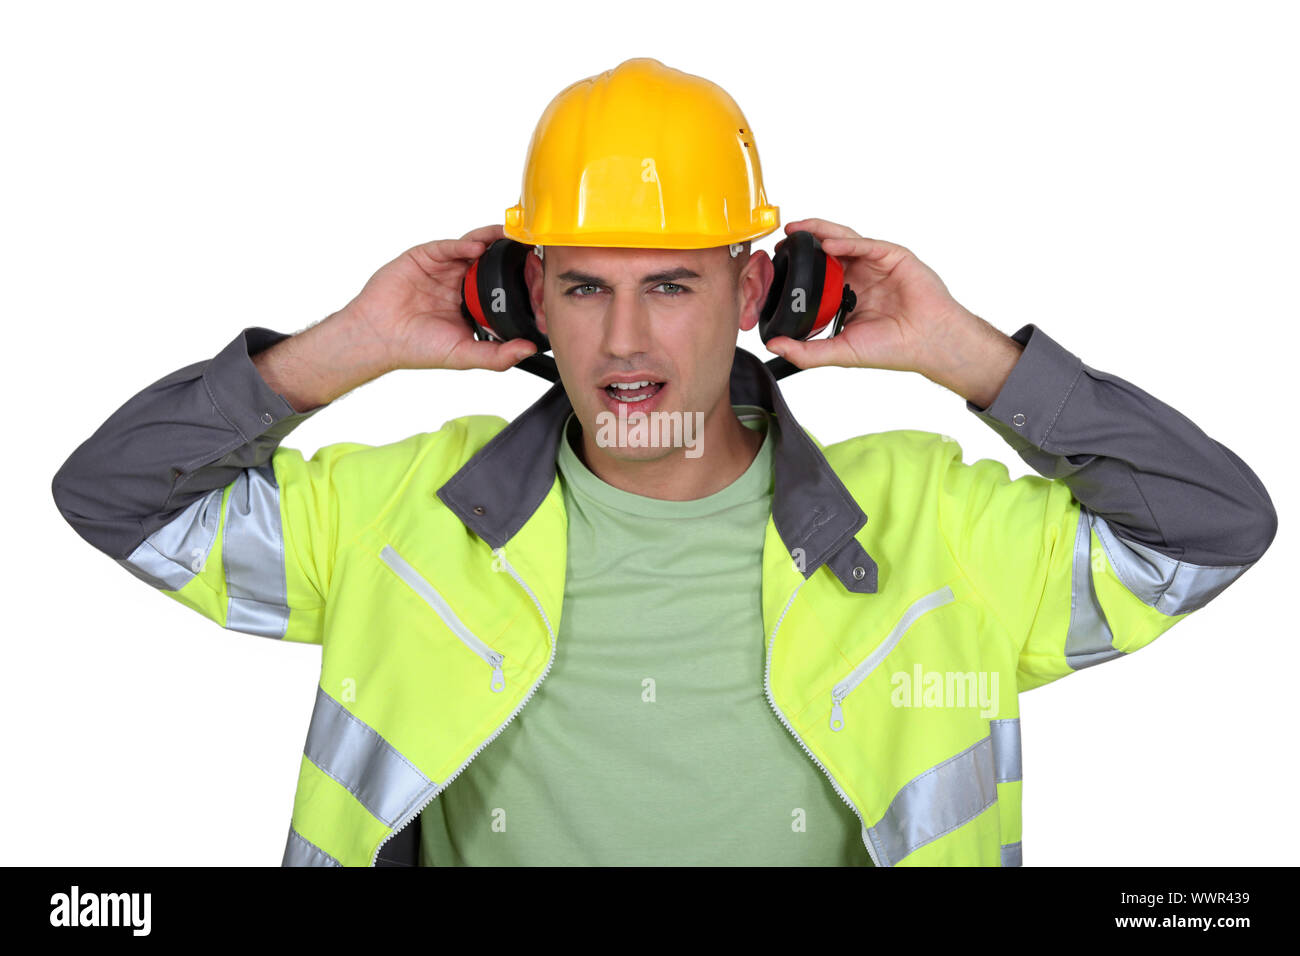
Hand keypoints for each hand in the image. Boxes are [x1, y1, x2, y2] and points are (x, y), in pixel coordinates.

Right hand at [341, 224, 539, 372]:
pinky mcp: (424, 257)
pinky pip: (448, 246)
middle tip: (532, 248)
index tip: (539, 276)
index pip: (501, 285)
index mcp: (471, 302)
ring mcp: (442, 267)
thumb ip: (497, 355)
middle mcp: (459, 281)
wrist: (378, 337)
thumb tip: (529, 349)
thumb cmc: (416, 347)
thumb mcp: (464, 355)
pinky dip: (463, 244)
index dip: (519, 279)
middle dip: (510, 254)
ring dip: (492, 240)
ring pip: (472, 246)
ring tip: (509, 238)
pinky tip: (476, 248)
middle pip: (490, 260)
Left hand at [764, 217, 979, 377]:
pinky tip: (828, 244)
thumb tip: (773, 346)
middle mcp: (861, 276)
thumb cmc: (893, 348)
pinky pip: (867, 244)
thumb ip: (806, 351)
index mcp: (848, 294)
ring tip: (798, 230)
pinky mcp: (893, 256)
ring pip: (845, 240)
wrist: (928, 343)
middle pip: (828, 251)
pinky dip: (847, 242)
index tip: (774, 266)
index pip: (817, 274)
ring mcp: (877, 264)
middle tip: (782, 238)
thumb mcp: (841, 351)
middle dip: (804, 242)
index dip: (797, 268)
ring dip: (820, 232)